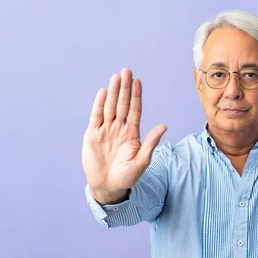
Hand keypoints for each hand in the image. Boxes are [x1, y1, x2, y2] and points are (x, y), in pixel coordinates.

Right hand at [82, 68, 166, 204]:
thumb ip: (151, 143)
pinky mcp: (93, 135)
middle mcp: (119, 129)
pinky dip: (99, 104)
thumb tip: (164, 126)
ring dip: (113, 92)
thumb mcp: (142, 161)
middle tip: (127, 71)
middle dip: (124, 88)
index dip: (136, 96)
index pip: (135, 110)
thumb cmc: (127, 176)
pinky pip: (96, 117)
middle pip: (122, 104)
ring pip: (110, 107)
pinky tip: (103, 92)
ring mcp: (106, 131)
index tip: (138, 81)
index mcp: (132, 133)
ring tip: (116, 77)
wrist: (108, 186)